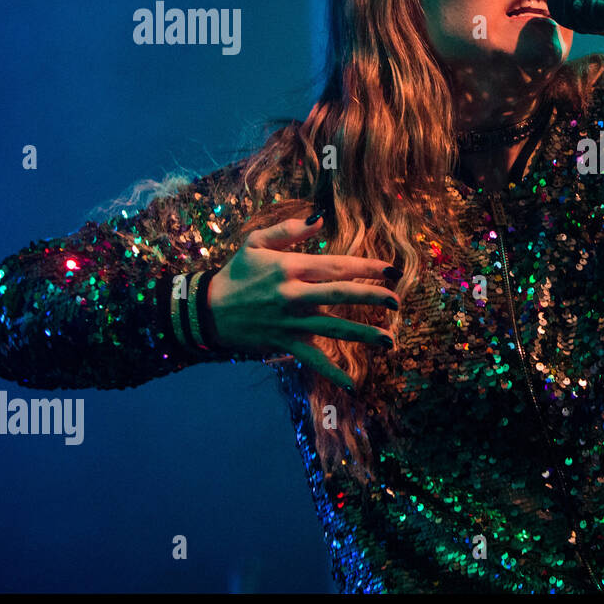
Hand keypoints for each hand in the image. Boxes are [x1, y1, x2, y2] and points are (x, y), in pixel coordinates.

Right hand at [206, 215, 402, 389]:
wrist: (206, 310)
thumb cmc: (236, 273)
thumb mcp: (255, 243)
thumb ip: (288, 230)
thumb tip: (319, 219)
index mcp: (291, 268)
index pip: (337, 266)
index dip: (367, 268)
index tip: (392, 271)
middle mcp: (294, 294)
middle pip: (341, 295)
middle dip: (373, 298)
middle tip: (397, 301)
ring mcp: (290, 322)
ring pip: (334, 328)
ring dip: (364, 335)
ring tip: (390, 341)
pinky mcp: (285, 343)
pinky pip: (312, 359)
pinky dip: (331, 372)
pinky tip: (352, 384)